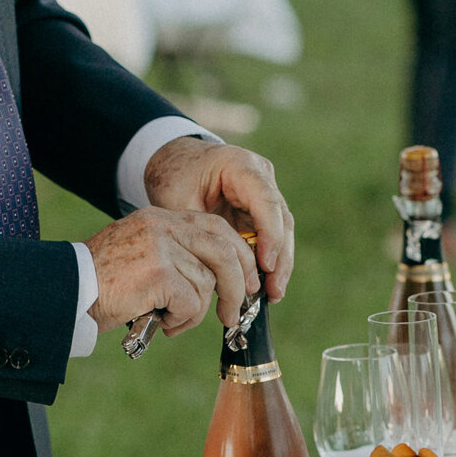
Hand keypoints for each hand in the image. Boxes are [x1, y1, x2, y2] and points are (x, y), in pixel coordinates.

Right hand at [86, 208, 258, 334]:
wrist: (64, 293)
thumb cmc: (101, 284)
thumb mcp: (142, 258)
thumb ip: (177, 258)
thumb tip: (222, 282)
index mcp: (161, 218)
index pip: (217, 229)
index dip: (239, 257)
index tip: (248, 282)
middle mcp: (163, 226)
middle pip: (224, 252)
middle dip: (237, 287)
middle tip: (233, 316)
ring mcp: (161, 247)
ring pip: (207, 285)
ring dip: (194, 312)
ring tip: (168, 319)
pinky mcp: (158, 272)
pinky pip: (190, 302)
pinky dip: (180, 320)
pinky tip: (158, 320)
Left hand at [143, 136, 294, 301]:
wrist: (174, 162)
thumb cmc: (173, 178)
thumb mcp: (178, 201)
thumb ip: (201, 231)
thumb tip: (222, 270)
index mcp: (241, 166)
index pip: (266, 201)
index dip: (270, 235)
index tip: (265, 266)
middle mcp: (261, 176)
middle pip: (281, 219)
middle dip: (280, 257)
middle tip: (274, 290)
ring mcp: (265, 191)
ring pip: (282, 231)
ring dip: (279, 263)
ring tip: (273, 294)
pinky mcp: (262, 208)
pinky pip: (271, 236)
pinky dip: (269, 260)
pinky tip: (266, 285)